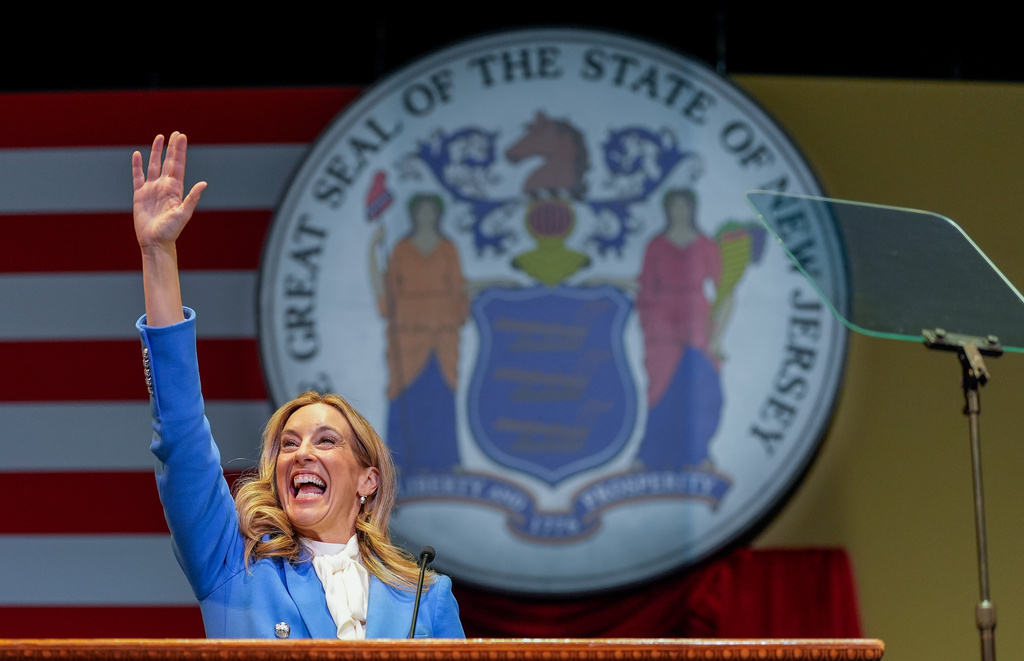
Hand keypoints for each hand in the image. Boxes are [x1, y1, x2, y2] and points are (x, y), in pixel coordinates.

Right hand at [132, 132, 206, 252]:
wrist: (155, 242)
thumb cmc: (171, 231)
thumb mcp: (183, 214)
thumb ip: (192, 198)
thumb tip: (204, 183)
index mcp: (175, 189)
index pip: (178, 165)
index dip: (179, 151)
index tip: (181, 137)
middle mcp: (164, 186)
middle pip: (168, 162)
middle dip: (172, 148)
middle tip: (175, 133)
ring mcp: (151, 189)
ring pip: (153, 166)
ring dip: (156, 152)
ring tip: (159, 138)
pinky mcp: (139, 195)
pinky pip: (137, 177)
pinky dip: (137, 166)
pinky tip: (137, 154)